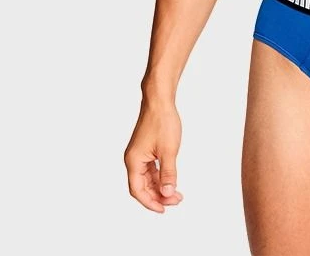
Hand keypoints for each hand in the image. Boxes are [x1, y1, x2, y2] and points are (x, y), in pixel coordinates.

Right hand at [124, 97, 184, 211]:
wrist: (159, 100)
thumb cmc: (162, 121)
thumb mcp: (169, 150)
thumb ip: (168, 173)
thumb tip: (168, 194)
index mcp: (133, 161)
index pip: (138, 190)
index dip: (150, 202)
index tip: (164, 209)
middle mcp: (133, 159)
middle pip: (142, 186)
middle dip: (158, 196)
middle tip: (176, 200)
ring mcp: (139, 154)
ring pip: (147, 178)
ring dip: (160, 187)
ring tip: (177, 194)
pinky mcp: (145, 149)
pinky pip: (150, 169)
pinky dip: (159, 176)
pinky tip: (170, 180)